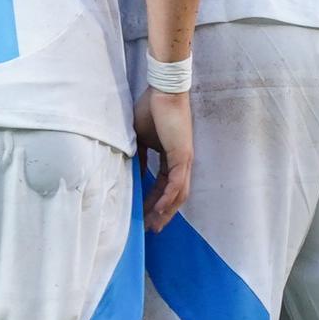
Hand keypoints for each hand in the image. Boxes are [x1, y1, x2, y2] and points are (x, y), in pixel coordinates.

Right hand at [134, 87, 194, 228]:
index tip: (145, 214)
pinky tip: (159, 209)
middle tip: (151, 229)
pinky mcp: (182, 155)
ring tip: (154, 224)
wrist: (163, 90)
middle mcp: (182, 161)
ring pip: (179, 193)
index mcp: (172, 156)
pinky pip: (176, 183)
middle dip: (163, 213)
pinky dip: (168, 197)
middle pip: (175, 194)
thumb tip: (134, 171)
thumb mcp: (140, 137)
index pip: (164, 184)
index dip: (155, 200)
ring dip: (166, 210)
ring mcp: (184, 159)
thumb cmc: (151, 108)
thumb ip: (139, 155)